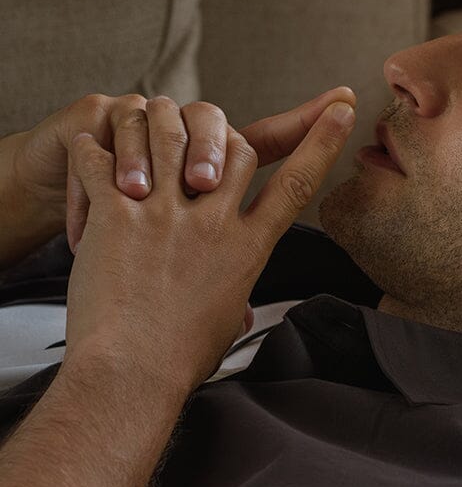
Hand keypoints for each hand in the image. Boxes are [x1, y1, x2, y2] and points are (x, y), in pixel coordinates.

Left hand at [63, 95, 356, 396]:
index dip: (323, 141)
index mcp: (248, 250)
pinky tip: (93, 159)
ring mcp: (166, 217)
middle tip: (201, 142)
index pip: (298, 184)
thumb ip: (235, 300)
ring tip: (137, 137)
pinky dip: (95, 150)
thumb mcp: (226, 325)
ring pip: (172, 135)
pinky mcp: (118, 217)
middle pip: (237, 148)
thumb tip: (238, 312)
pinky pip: (104, 158)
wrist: (132, 376)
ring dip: (154, 128)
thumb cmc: (178, 360)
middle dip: (222, 136)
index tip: (343, 110)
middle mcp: (213, 227)